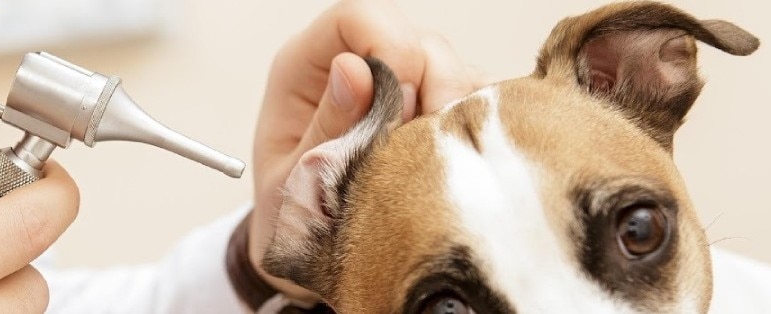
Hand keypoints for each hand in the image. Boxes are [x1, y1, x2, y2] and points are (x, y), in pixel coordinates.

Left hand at [248, 0, 486, 300]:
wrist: (311, 260)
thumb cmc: (292, 218)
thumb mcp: (293, 185)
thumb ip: (325, 128)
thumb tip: (353, 70)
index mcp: (306, 67)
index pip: (357, 17)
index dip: (388, 47)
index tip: (402, 104)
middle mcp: (359, 65)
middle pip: (419, 42)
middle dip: (434, 91)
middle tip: (421, 153)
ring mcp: (405, 88)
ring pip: (456, 70)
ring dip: (456, 119)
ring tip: (433, 171)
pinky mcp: (439, 117)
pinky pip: (478, 105)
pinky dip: (474, 135)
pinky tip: (453, 171)